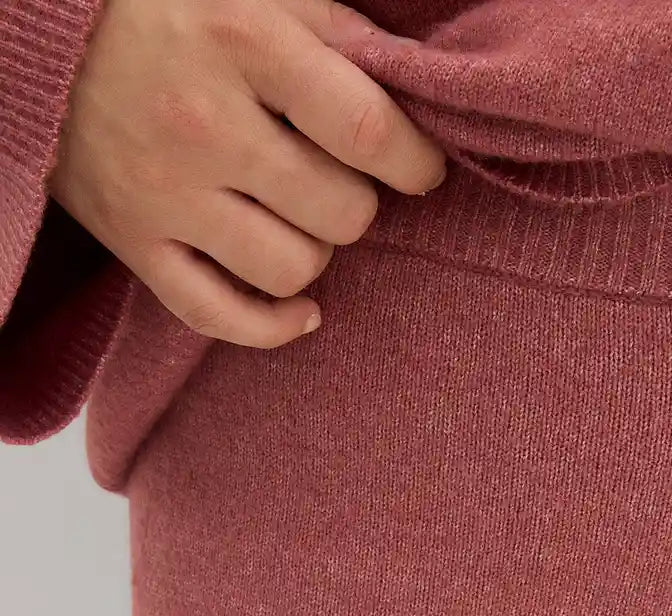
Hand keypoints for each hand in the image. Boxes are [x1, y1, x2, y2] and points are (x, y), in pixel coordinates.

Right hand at [47, 0, 446, 347]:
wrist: (47, 40)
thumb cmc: (172, 11)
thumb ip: (340, 36)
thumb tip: (417, 95)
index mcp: (241, 44)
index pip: (366, 131)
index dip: (414, 162)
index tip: (420, 168)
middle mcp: (202, 125)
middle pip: (338, 212)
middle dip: (356, 201)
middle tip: (337, 179)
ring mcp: (164, 194)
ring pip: (292, 268)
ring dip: (316, 251)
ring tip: (299, 218)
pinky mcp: (135, 244)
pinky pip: (220, 316)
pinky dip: (273, 325)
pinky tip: (302, 307)